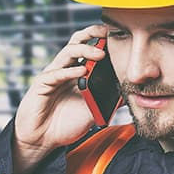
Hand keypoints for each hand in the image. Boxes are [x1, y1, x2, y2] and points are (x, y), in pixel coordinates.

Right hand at [13, 24, 108, 159]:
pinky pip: (56, 74)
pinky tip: (82, 72)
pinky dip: (69, 71)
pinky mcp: (42, 86)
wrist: (42, 140)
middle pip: (76, 42)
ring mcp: (53, 76)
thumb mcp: (93, 110)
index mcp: (76, 72)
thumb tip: (131, 92)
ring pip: (67, 53)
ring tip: (100, 54)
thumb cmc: (65, 124)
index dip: (100, 38)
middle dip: (91, 33)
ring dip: (85, 50)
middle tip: (107, 33)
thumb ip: (108, 100)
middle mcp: (64, 69)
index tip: (118, 34)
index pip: (88, 47)